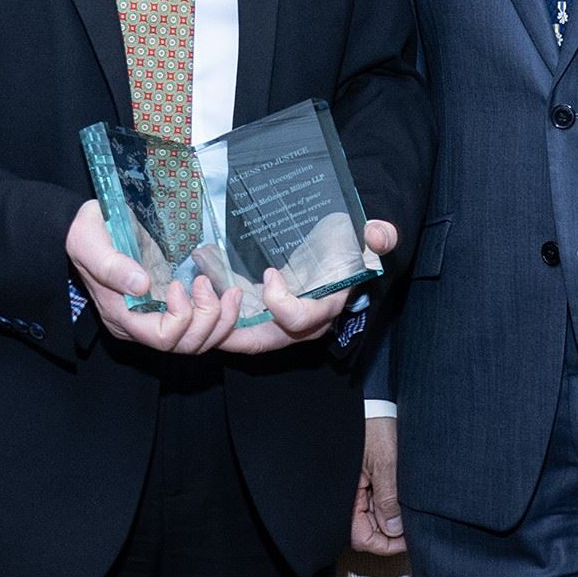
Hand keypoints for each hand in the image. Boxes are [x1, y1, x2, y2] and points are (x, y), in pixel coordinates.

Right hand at [65, 200, 241, 352]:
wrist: (90, 227)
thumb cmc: (87, 233)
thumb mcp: (88, 241)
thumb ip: (109, 264)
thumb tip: (141, 285)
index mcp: (122, 315)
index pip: (162, 337)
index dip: (181, 316)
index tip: (180, 283)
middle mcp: (141, 324)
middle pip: (185, 345)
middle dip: (209, 319)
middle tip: (212, 284)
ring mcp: (157, 317)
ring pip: (199, 341)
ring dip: (222, 321)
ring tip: (231, 291)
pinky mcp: (170, 307)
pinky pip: (202, 326)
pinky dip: (221, 315)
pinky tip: (228, 293)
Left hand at [218, 220, 397, 353]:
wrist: (337, 250)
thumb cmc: (349, 245)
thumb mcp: (366, 237)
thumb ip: (377, 236)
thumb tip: (379, 235)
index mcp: (325, 308)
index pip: (302, 320)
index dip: (282, 303)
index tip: (270, 272)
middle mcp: (300, 324)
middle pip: (264, 340)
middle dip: (232, 329)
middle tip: (211, 301)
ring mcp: (278, 323)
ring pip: (245, 337)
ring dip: (218, 324)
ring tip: (198, 297)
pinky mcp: (261, 316)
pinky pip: (237, 326)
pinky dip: (217, 315)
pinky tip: (201, 290)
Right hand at [351, 413, 404, 555]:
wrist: (373, 403)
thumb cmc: (372, 426)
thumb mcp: (385, 462)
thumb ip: (388, 497)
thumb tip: (395, 529)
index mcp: (346, 496)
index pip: (362, 538)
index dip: (386, 544)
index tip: (409, 540)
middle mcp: (349, 497)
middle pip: (370, 531)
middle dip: (393, 530)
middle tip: (417, 524)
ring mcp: (358, 491)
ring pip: (376, 518)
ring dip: (394, 516)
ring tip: (413, 506)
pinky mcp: (366, 482)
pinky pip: (378, 503)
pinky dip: (392, 503)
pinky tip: (406, 496)